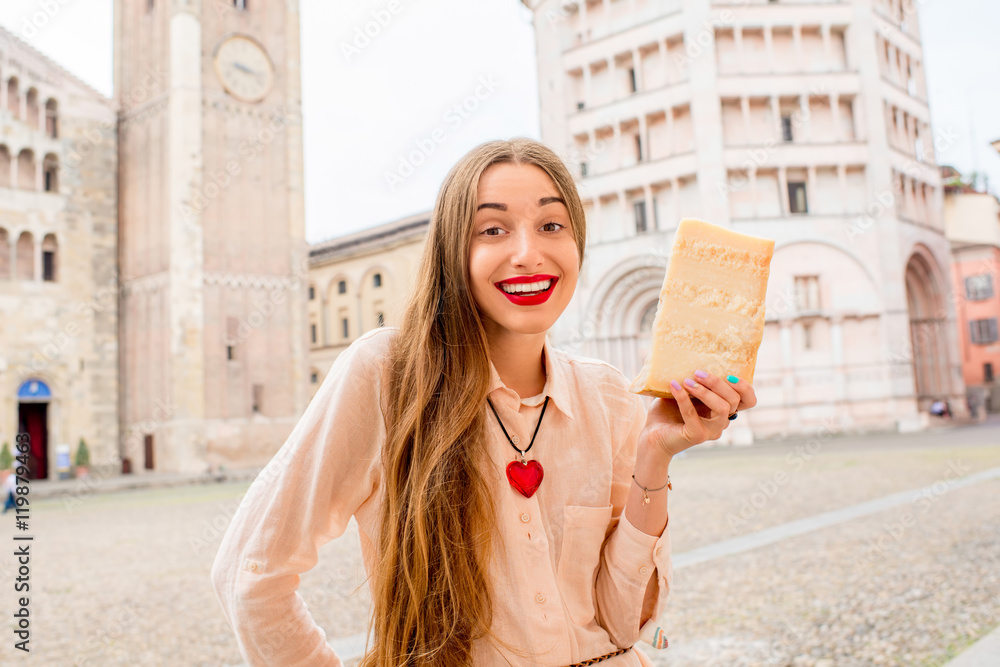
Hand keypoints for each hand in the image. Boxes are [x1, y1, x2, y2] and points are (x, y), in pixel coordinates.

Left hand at [639, 371, 756, 459]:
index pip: (748, 400)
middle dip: (718, 383)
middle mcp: (722, 421)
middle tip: (697, 372)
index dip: (745, 387)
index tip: (729, 373)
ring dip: (705, 391)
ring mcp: (711, 431)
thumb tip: (691, 352)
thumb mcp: (685, 389)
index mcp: (723, 409)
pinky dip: (683, 398)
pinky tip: (674, 386)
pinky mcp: (697, 436)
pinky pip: (693, 415)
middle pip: (734, 400)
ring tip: (687, 381)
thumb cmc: (669, 410)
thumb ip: (694, 377)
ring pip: (722, 408)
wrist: (653, 434)